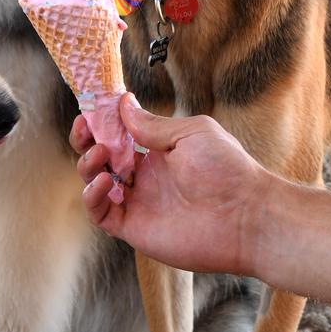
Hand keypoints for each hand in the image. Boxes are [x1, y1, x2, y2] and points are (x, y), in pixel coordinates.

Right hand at [70, 94, 266, 274]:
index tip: (91, 110)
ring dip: (88, 165)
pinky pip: (101, 212)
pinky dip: (92, 196)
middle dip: (87, 141)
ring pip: (95, 182)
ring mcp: (138, 202)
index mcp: (157, 153)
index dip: (101, 123)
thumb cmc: (227, 170)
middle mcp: (144, 177)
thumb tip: (123, 103)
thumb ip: (151, 124)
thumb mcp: (189, 133)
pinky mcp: (134, 227)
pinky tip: (102, 181)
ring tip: (101, 154)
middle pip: (101, 158)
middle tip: (84, 130)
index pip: (118, 136)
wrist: (245, 216)